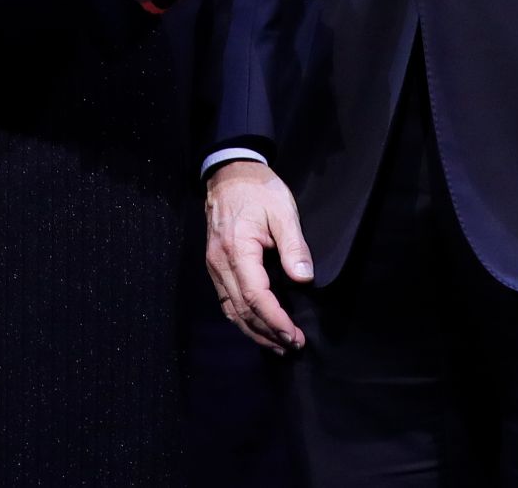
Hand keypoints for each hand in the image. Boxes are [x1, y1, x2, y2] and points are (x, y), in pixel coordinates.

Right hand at [204, 161, 312, 352]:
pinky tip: (257, 325)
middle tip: (293, 345)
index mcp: (237, 250)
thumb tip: (303, 279)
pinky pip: (226, 299)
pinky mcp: (215, 264)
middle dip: (268, 332)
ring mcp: (214, 264)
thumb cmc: (258, 190)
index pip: (256, 297)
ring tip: (278, 345)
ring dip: (254, 330)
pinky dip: (242, 317)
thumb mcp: (283, 211)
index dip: (276, 321)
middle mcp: (220, 262)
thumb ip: (293, 247)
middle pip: (242, 310)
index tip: (295, 335)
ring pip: (231, 309)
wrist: (230, 173)